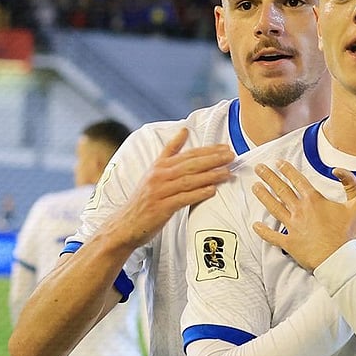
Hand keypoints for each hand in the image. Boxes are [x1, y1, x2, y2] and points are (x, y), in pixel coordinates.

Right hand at [108, 128, 233, 245]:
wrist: (125, 224)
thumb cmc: (144, 199)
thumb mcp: (154, 171)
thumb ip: (170, 152)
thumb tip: (184, 131)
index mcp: (159, 166)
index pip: (187, 154)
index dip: (207, 150)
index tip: (224, 147)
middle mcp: (159, 176)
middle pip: (190, 164)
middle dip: (212, 159)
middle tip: (230, 156)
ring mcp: (160, 191)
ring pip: (189, 180)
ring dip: (210, 176)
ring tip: (227, 173)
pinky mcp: (161, 207)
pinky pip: (183, 198)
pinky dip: (198, 194)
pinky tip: (212, 191)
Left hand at [252, 160, 355, 270]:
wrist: (340, 260)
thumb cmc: (349, 234)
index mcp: (314, 199)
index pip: (297, 180)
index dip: (287, 170)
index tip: (277, 162)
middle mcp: (300, 210)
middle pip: (281, 190)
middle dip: (269, 177)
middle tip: (259, 168)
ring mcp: (293, 227)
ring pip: (274, 208)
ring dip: (263, 196)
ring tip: (254, 187)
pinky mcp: (290, 244)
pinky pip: (273, 236)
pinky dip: (263, 231)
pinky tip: (254, 226)